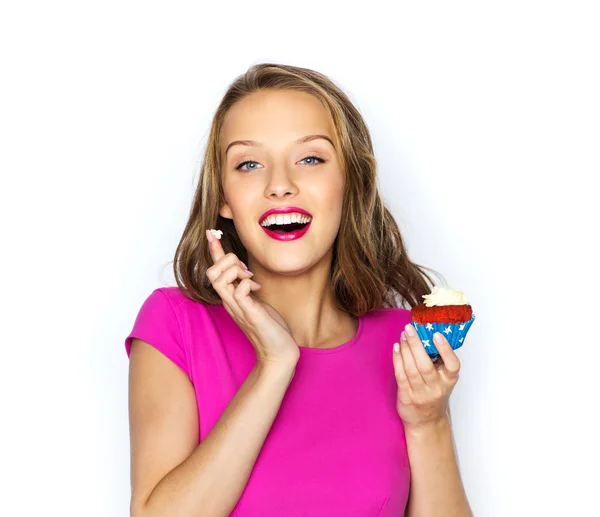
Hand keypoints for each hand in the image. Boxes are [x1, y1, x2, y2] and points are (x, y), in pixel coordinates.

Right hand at [205, 230, 299, 366]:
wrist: (278, 353)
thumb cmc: (270, 328)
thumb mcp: (257, 301)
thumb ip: (248, 288)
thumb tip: (246, 273)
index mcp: (231, 298)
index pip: (215, 271)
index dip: (213, 251)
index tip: (212, 233)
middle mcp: (230, 302)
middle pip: (211, 272)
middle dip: (226, 260)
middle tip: (246, 269)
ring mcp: (238, 308)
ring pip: (220, 280)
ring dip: (235, 271)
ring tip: (251, 278)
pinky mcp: (250, 314)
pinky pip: (240, 291)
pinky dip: (247, 283)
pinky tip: (258, 287)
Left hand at [392, 323, 460, 428]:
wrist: (427, 421)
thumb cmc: (435, 393)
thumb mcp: (443, 379)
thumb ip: (439, 360)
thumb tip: (426, 333)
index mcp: (449, 380)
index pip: (452, 365)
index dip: (445, 349)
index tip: (437, 334)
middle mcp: (436, 388)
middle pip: (425, 365)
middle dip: (416, 344)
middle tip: (409, 328)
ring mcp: (421, 394)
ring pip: (411, 369)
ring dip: (405, 350)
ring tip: (403, 335)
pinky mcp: (407, 396)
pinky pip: (400, 375)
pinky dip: (397, 359)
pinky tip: (396, 348)